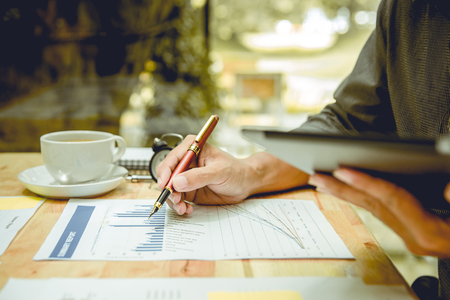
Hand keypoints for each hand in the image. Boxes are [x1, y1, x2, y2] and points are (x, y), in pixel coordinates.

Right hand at [155, 135, 254, 214]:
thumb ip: (199, 176)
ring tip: (183, 208)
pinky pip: (177, 198)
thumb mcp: (219, 172)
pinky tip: (187, 209)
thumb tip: (178, 181)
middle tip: (176, 200)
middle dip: (168, 189)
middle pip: (167, 175)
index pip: (172, 159)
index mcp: (192, 149)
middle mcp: (186, 162)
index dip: (165, 172)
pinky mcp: (188, 189)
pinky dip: (179, 205)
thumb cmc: (235, 171)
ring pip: (170, 189)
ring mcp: (186, 177)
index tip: (165, 185)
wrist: (244, 184)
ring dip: (173, 200)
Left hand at [308, 167, 449, 257]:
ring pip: (372, 209)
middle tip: (315, 175)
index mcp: (430, 232)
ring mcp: (410, 236)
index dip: (368, 182)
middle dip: (342, 189)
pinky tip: (347, 188)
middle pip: (372, 206)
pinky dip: (361, 197)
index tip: (343, 169)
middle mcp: (415, 236)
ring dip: (345, 192)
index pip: (392, 200)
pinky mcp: (410, 231)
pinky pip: (380, 211)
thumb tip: (447, 190)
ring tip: (321, 180)